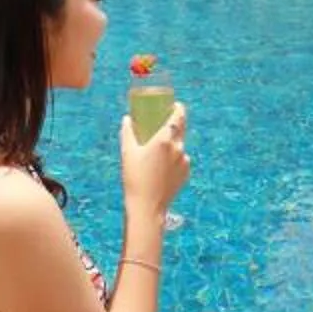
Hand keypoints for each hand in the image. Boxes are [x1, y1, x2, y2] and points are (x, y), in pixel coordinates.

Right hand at [118, 102, 188, 217]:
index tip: (175, 105)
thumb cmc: (134, 178)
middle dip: (175, 123)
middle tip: (165, 122)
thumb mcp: (127, 152)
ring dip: (172, 144)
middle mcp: (178, 148)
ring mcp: (184, 161)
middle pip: (181, 129)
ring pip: (180, 146)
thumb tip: (127, 119)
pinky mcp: (185, 173)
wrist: (147, 206)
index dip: (178, 108)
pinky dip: (174, 158)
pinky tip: (161, 167)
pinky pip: (181, 160)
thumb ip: (128, 132)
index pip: (178, 116)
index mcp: (164, 139)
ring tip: (157, 152)